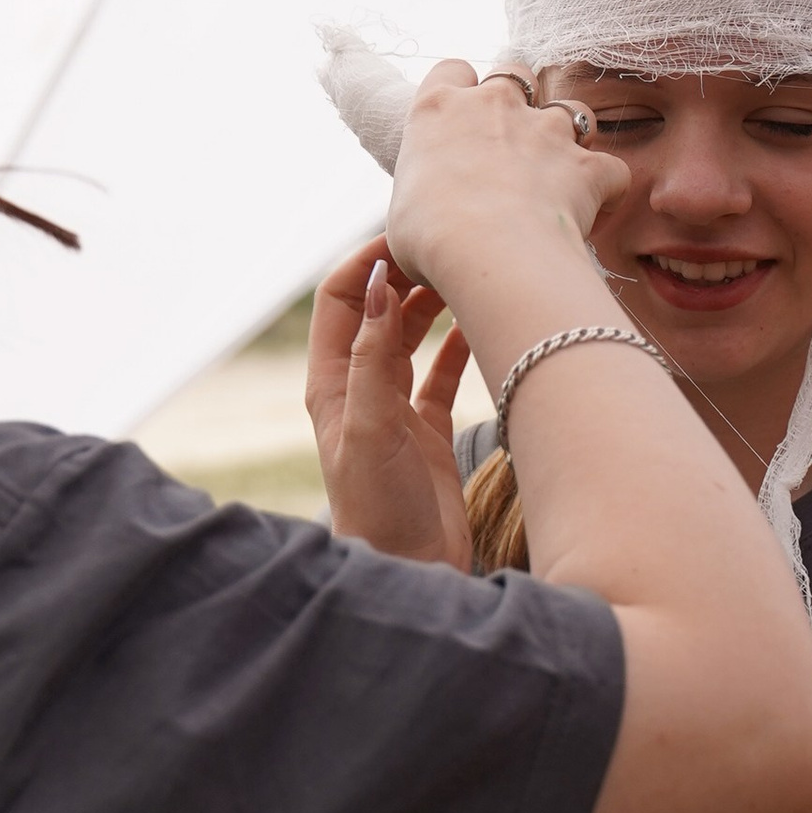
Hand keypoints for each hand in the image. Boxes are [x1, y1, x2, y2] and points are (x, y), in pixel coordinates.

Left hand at [307, 243, 474, 566]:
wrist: (411, 574)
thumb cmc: (380, 509)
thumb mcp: (372, 426)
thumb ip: (375, 355)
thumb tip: (381, 281)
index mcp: (331, 382)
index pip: (341, 298)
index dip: (369, 262)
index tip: (410, 238)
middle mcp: (359, 389)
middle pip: (377, 310)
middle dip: (406, 275)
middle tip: (448, 251)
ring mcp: (394, 409)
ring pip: (411, 337)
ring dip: (433, 305)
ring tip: (467, 278)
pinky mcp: (428, 432)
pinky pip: (443, 375)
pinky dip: (458, 346)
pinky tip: (480, 328)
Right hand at [382, 59, 624, 319]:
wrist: (489, 252)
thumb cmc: (431, 239)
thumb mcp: (402, 214)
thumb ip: (422, 195)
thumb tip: (428, 215)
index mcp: (439, 109)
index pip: (452, 71)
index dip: (460, 91)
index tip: (462, 120)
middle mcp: (495, 104)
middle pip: (514, 72)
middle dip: (519, 97)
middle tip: (512, 141)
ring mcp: (546, 129)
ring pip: (572, 109)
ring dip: (569, 135)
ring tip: (559, 173)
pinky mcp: (586, 165)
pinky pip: (609, 168)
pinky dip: (604, 187)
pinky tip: (593, 211)